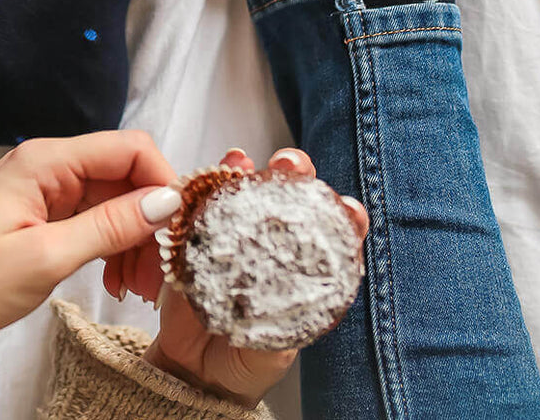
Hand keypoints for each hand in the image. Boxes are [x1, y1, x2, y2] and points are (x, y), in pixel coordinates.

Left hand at [0, 130, 180, 364]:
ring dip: (135, 244)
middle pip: (127, 178)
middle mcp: (49, 169)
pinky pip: (98, 226)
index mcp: (45, 161)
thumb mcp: (45, 258)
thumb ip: (108, 227)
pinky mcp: (46, 223)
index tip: (179, 228)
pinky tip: (116, 284)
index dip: (162, 181)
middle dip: (150, 223)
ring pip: (117, 205)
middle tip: (159, 277)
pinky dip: (114, 252)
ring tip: (137, 290)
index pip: (128, 148)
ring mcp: (48, 196)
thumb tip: (165, 200)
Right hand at [137, 148, 368, 407]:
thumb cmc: (242, 366)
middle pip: (288, 202)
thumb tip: (295, 302)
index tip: (349, 209)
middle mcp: (270, 249)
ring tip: (251, 161)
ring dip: (252, 171)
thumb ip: (284, 328)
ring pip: (246, 194)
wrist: (190, 377)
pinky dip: (210, 182)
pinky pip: (202, 205)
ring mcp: (232, 241)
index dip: (343, 220)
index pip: (329, 239)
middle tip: (292, 167)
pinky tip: (220, 168)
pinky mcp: (193, 240)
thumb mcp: (274, 353)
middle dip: (296, 177)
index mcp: (301, 274)